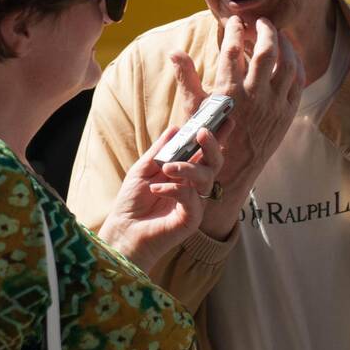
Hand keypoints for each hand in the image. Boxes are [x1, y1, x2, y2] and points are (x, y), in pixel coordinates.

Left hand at [99, 124, 224, 271]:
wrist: (123, 231)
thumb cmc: (132, 202)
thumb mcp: (143, 169)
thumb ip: (160, 150)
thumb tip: (176, 128)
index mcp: (184, 173)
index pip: (203, 152)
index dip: (216, 136)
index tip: (226, 119)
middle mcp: (193, 186)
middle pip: (214, 162)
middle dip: (212, 145)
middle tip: (202, 133)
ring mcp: (195, 202)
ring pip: (207, 178)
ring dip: (188, 168)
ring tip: (167, 168)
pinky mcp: (192, 218)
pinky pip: (191, 197)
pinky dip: (174, 189)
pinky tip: (157, 188)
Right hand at [169, 15, 303, 236]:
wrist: (233, 170)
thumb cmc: (209, 137)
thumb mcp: (194, 108)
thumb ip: (186, 76)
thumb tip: (174, 51)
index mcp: (229, 93)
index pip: (233, 50)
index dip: (234, 30)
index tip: (234, 20)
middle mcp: (255, 97)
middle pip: (267, 51)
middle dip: (265, 30)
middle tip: (260, 21)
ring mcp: (275, 106)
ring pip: (287, 64)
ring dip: (283, 44)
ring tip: (276, 35)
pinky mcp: (287, 113)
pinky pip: (298, 81)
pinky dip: (295, 64)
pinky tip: (288, 56)